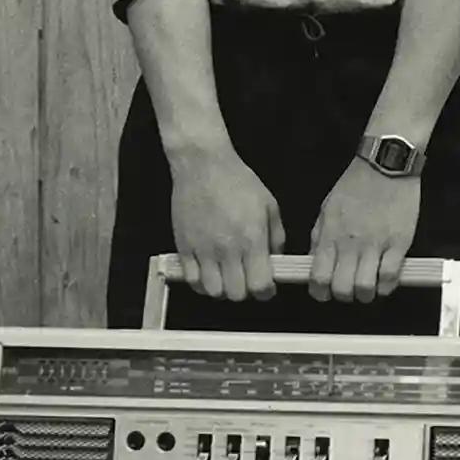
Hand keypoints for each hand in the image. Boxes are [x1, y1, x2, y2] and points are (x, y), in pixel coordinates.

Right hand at [170, 145, 283, 299]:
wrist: (203, 166)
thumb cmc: (238, 182)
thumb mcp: (269, 205)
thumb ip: (276, 237)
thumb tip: (275, 260)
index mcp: (252, 239)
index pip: (260, 284)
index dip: (266, 291)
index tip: (266, 287)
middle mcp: (227, 249)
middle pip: (237, 294)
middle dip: (246, 292)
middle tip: (247, 280)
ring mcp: (203, 250)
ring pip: (213, 291)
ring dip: (223, 290)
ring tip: (227, 278)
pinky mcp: (184, 247)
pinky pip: (191, 280)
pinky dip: (202, 283)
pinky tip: (209, 273)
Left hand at [309, 159, 419, 302]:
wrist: (385, 164)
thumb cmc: (354, 186)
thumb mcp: (327, 209)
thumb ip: (319, 238)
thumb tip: (315, 263)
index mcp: (330, 235)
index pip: (318, 277)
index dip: (319, 293)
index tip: (324, 292)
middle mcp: (350, 244)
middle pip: (342, 288)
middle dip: (343, 296)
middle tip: (348, 290)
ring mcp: (376, 244)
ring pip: (366, 287)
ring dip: (365, 294)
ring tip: (367, 288)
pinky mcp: (399, 242)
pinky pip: (391, 276)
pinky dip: (386, 286)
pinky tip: (384, 281)